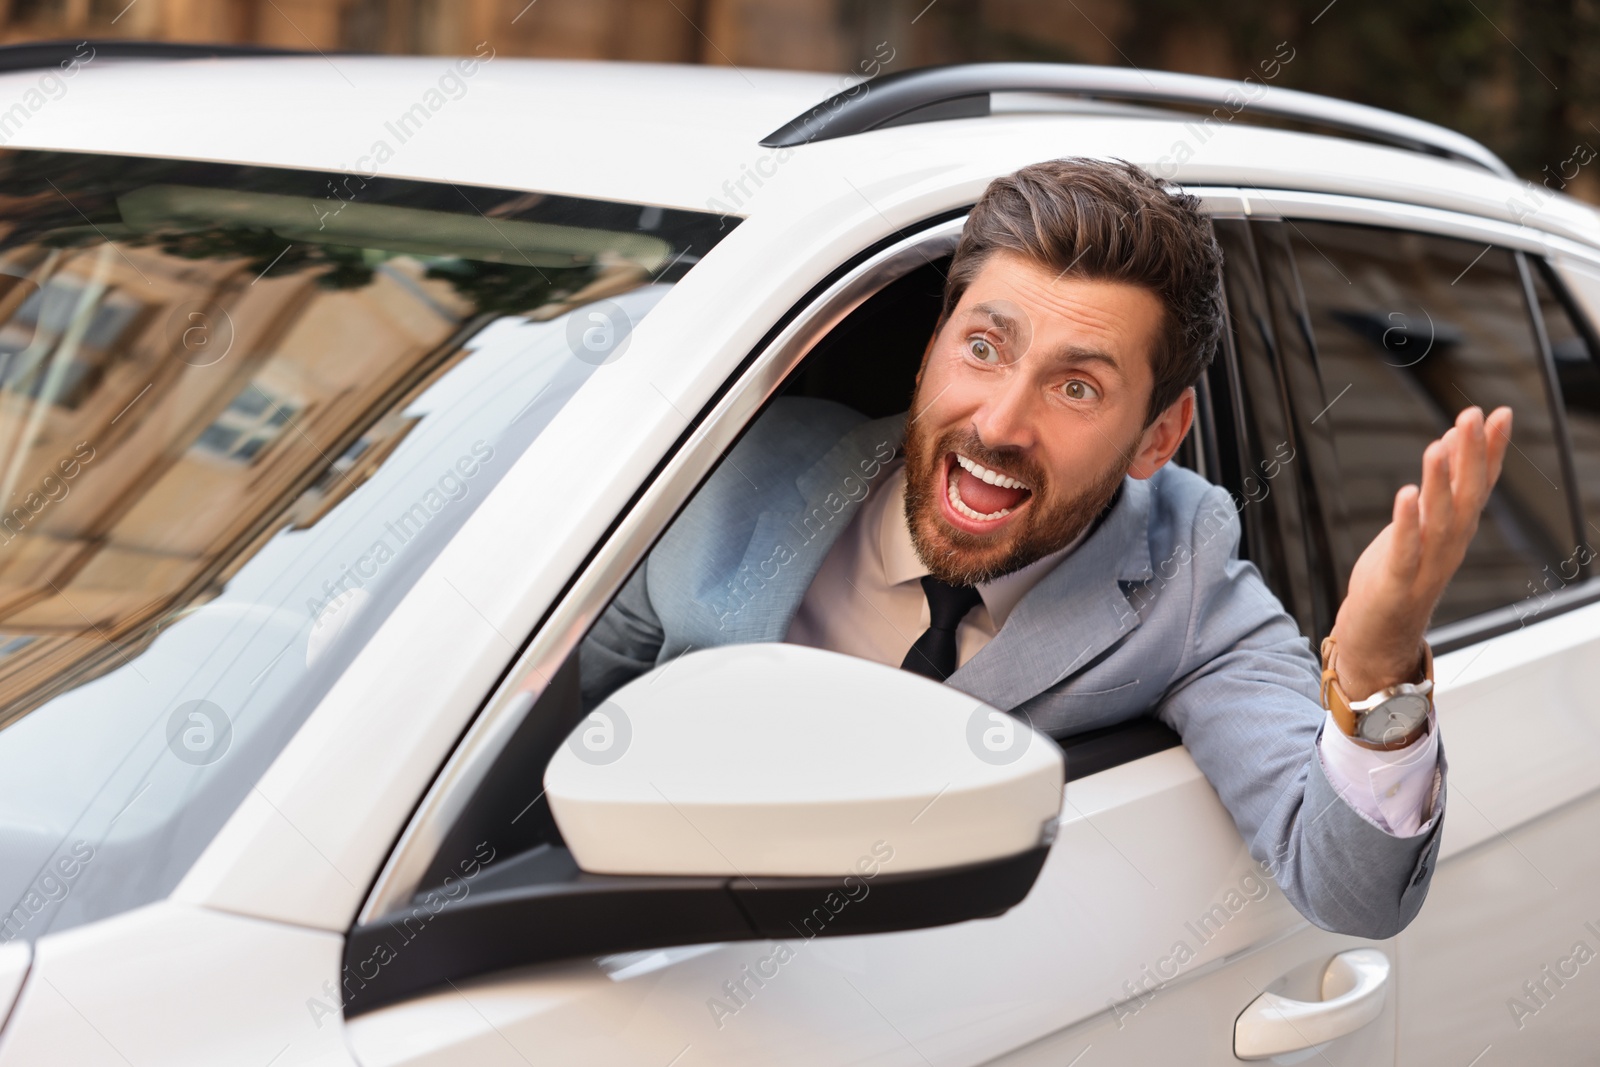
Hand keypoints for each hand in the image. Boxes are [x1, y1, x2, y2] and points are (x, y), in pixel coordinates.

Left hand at [1329, 404, 1512, 699]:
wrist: (1379, 634)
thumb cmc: (1397, 574)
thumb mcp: (1421, 524)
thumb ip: (1438, 487)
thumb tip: (1448, 440)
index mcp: (1456, 529)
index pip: (1481, 483)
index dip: (1491, 449)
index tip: (1499, 414)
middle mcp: (1449, 545)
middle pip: (1467, 496)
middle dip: (1471, 455)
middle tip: (1472, 415)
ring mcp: (1427, 564)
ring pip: (1439, 519)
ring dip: (1440, 482)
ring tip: (1439, 445)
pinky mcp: (1398, 583)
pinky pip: (1406, 551)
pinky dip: (1407, 523)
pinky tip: (1406, 494)